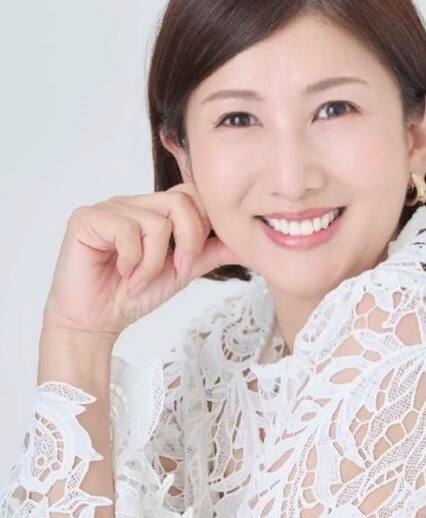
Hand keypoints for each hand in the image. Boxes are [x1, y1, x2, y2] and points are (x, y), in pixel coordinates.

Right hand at [41, 183, 241, 343]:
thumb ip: (211, 251)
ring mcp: (108, 207)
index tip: (191, 259)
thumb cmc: (132, 295)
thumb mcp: (182, 271)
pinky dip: (132, 261)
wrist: (96, 323)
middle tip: (174, 269)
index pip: (193, 194)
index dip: (202, 225)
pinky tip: (121, 273)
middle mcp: (132, 202)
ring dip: (153, 262)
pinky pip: (126, 230)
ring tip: (138, 279)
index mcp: (154, 209)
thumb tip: (246, 241)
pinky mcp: (86, 219)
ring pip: (156, 222)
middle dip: (187, 241)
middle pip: (180, 200)